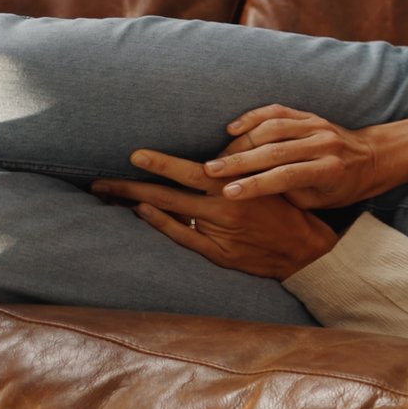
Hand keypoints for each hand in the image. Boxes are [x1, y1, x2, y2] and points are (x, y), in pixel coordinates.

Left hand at [93, 149, 338, 278]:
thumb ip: (235, 173)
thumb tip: (201, 162)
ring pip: (170, 213)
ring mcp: (220, 232)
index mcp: (237, 186)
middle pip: (167, 193)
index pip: (188, 171)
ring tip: (109, 197)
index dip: (159, 163)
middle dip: (130, 186)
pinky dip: (160, 224)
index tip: (134, 155)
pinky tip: (141, 214)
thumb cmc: (287, 211)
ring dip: (136, 203)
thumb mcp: (265, 183)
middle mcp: (225, 207)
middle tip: (99, 182)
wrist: (308, 250)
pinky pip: (182, 237)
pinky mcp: (219, 253)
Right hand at [200, 106, 407, 208]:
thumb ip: (288, 193)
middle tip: (209, 172)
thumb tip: (249, 189)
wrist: (371, 158)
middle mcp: (323, 144)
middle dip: (238, 162)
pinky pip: (276, 111)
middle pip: (274, 151)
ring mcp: (317, 125)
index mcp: (329, 170)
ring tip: (217, 156)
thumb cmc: (341, 187)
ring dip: (240, 142)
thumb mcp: (318, 201)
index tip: (227, 193)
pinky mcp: (309, 114)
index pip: (285, 176)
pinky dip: (252, 118)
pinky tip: (232, 129)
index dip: (255, 185)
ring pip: (271, 129)